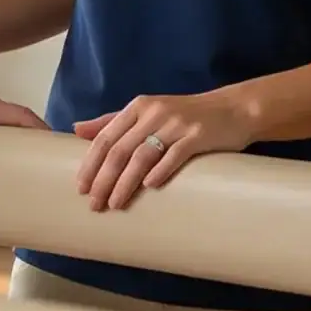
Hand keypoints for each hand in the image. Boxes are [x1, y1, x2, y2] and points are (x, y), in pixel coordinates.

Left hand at [0, 58, 49, 174]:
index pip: (16, 113)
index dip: (39, 127)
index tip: (56, 144)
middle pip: (21, 116)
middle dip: (39, 135)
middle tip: (52, 161)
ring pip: (12, 118)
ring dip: (26, 135)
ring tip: (38, 161)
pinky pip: (1, 120)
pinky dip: (12, 133)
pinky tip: (12, 152)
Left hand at [72, 92, 255, 210]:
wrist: (234, 109)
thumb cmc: (185, 115)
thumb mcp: (147, 112)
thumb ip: (113, 121)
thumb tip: (77, 130)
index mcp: (137, 107)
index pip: (105, 137)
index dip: (91, 163)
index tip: (80, 187)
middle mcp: (153, 112)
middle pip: (120, 149)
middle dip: (103, 179)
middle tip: (94, 203)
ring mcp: (176, 123)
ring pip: (142, 155)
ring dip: (126, 182)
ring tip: (115, 203)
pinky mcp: (198, 135)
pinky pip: (175, 154)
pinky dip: (160, 170)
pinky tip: (150, 187)